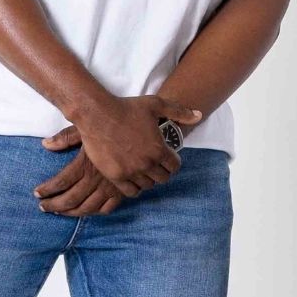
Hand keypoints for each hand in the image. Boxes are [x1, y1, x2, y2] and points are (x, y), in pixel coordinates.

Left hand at [34, 135, 123, 216]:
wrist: (141, 132)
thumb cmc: (111, 127)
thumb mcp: (86, 129)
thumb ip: (66, 138)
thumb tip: (46, 144)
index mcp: (85, 164)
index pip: (61, 182)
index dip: (47, 190)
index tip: (37, 193)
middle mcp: (96, 179)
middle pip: (71, 200)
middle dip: (54, 206)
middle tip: (43, 207)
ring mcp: (110, 187)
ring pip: (87, 208)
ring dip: (71, 212)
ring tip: (60, 212)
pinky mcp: (122, 191)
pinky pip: (107, 209)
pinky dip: (95, 212)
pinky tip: (87, 210)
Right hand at [61, 94, 199, 197]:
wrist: (97, 114)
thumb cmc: (127, 107)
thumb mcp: (156, 104)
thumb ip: (179, 112)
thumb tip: (198, 115)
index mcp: (158, 149)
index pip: (174, 167)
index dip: (173, 163)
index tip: (168, 158)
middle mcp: (146, 163)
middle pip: (163, 178)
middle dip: (162, 171)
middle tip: (156, 165)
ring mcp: (130, 171)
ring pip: (147, 186)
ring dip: (148, 179)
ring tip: (144, 170)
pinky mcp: (115, 176)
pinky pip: (131, 191)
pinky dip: (134, 187)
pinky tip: (132, 178)